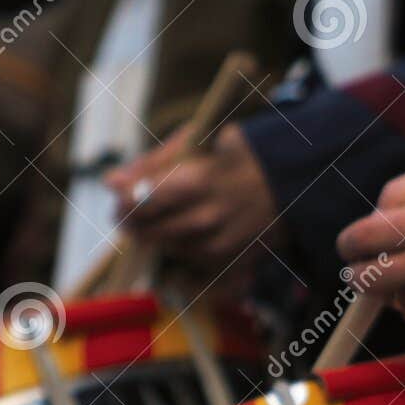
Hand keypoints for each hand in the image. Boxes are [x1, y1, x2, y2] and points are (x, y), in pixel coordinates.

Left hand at [107, 122, 278, 267]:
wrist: (295, 183)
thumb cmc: (241, 154)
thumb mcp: (198, 142)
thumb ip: (151, 163)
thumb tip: (110, 182)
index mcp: (196, 182)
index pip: (137, 203)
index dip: (122, 202)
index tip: (120, 198)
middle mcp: (206, 219)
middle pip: (146, 231)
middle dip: (133, 221)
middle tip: (132, 211)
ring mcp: (218, 245)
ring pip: (165, 246)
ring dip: (157, 234)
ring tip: (169, 214)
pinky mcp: (227, 262)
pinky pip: (188, 260)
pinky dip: (181, 246)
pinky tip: (192, 228)